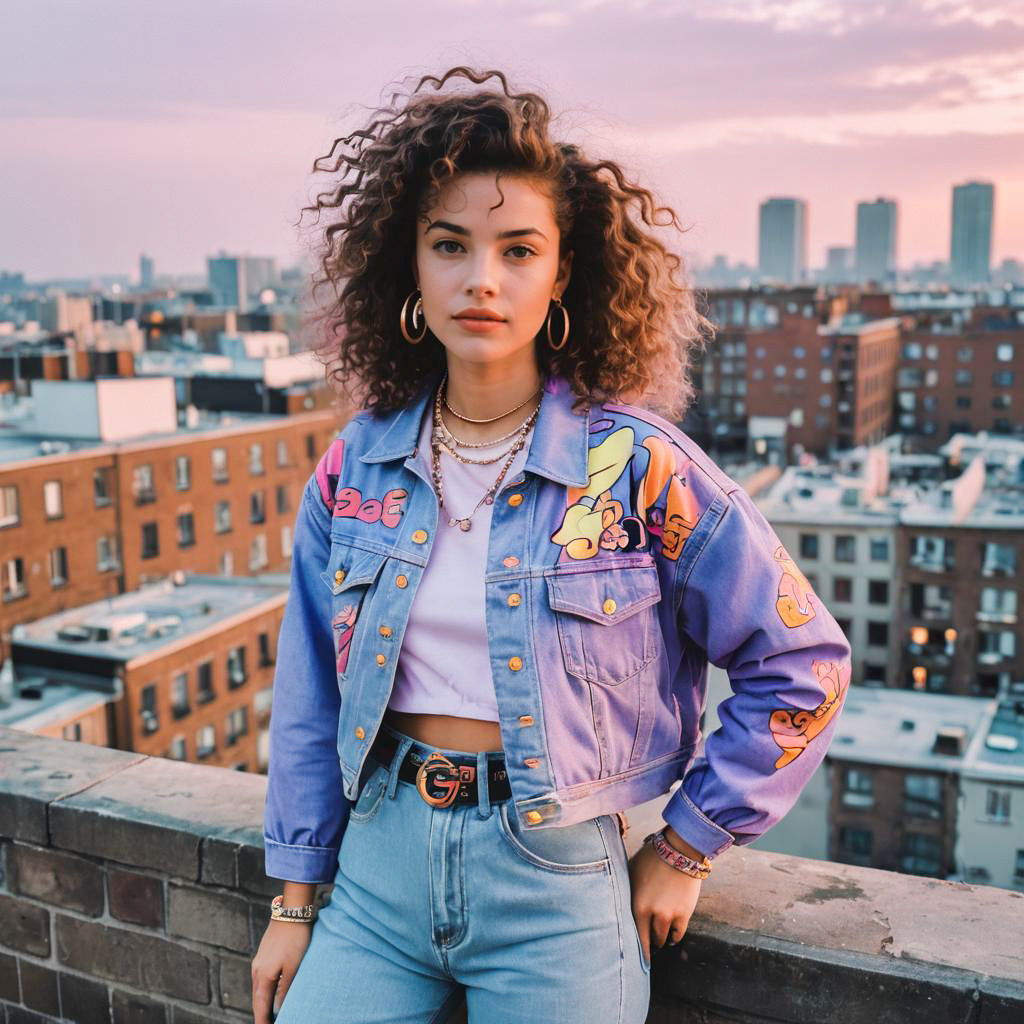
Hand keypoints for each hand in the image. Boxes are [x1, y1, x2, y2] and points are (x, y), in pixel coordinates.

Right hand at [251, 919, 313, 1021]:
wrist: (291, 911)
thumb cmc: (295, 938)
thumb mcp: (294, 966)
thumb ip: (285, 988)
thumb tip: (278, 1008)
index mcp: (263, 976)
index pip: (260, 1006)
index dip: (262, 1020)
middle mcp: (257, 970)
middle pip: (257, 999)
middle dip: (261, 1014)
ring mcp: (259, 961)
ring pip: (258, 988)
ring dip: (262, 1002)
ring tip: (268, 1013)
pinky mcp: (264, 954)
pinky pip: (261, 978)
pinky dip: (264, 989)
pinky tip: (270, 990)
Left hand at [627, 828, 704, 967]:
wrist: (679, 850)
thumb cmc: (652, 859)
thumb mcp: (632, 872)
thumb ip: (627, 891)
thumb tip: (618, 901)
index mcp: (637, 905)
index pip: (634, 936)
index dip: (634, 948)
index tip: (633, 957)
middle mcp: (653, 914)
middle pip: (649, 940)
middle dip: (648, 943)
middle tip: (646, 945)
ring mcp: (670, 916)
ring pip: (663, 939)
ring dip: (660, 939)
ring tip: (658, 940)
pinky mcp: (684, 914)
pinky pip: (678, 934)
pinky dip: (674, 937)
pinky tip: (671, 937)